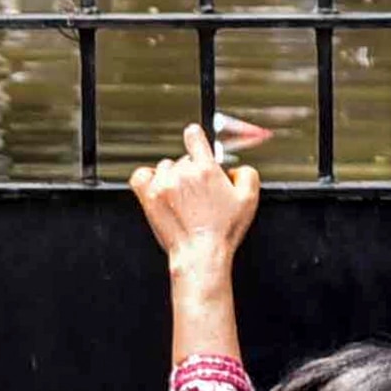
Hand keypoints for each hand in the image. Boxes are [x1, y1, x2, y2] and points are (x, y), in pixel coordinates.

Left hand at [130, 117, 265, 267]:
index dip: (195, 136)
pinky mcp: (148, 198)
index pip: (194, 137)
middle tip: (200, 193)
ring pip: (165, 168)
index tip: (194, 137)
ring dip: (173, 177)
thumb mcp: (250, 199)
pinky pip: (140, 176)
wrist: (200, 253)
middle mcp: (182, 173)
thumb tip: (236, 169)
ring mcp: (163, 185)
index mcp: (205, 169)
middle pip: (183, 159)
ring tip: (183, 197)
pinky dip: (148, 178)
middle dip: (193, 171)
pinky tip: (158, 187)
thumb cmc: (223, 230)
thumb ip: (247, 173)